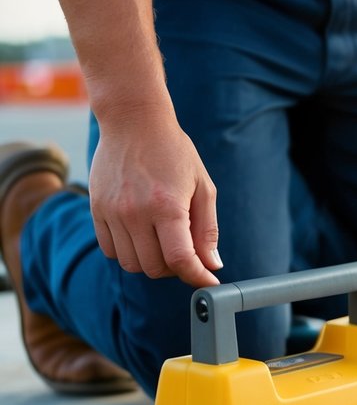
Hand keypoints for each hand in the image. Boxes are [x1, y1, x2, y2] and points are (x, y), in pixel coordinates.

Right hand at [88, 108, 222, 288]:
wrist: (133, 122)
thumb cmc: (174, 153)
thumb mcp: (203, 187)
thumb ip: (207, 229)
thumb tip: (212, 265)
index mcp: (166, 206)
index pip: (180, 259)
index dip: (197, 277)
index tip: (208, 282)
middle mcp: (135, 213)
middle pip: (154, 268)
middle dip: (175, 269)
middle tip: (186, 253)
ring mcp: (111, 212)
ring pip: (131, 264)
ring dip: (151, 263)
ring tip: (164, 242)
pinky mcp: (96, 210)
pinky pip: (110, 251)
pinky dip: (129, 253)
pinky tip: (142, 236)